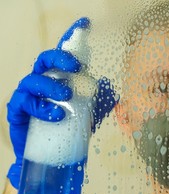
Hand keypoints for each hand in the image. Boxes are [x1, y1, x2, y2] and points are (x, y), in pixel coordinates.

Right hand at [7, 18, 117, 188]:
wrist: (51, 157)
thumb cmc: (69, 129)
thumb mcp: (89, 114)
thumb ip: (99, 101)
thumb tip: (112, 88)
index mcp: (59, 79)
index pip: (63, 56)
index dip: (72, 38)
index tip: (84, 23)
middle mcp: (42, 82)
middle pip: (46, 60)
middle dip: (60, 58)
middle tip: (76, 67)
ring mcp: (28, 96)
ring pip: (33, 80)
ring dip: (51, 85)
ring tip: (66, 95)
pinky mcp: (18, 112)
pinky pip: (25, 103)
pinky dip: (41, 108)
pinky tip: (56, 115)